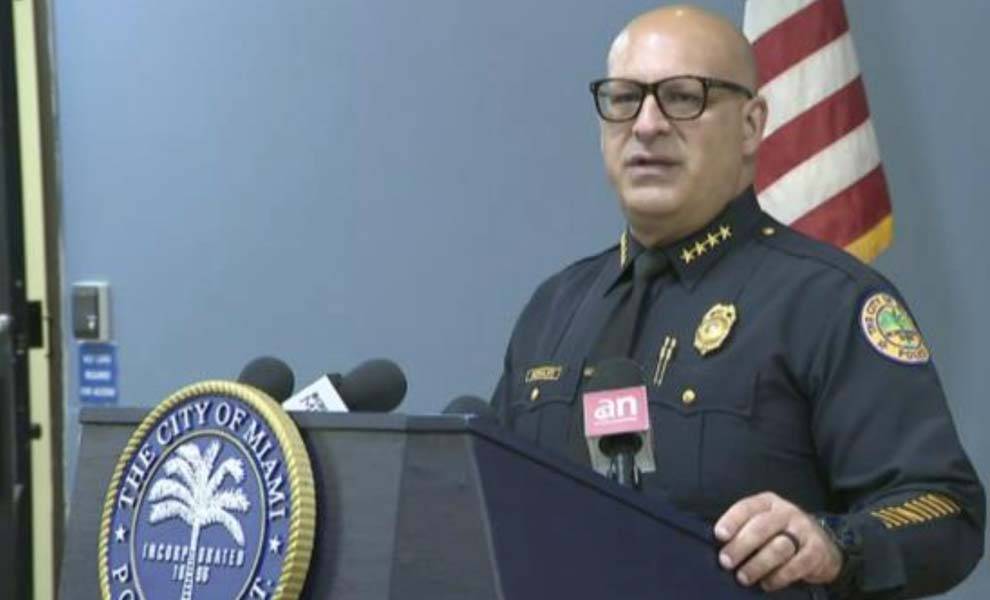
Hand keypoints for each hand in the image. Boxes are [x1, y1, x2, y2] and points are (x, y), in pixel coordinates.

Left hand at [713, 491, 842, 591]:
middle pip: (761, 527)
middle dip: (741, 546)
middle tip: (726, 562)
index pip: (747, 507)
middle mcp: (787, 512)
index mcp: (768, 502)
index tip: (719, 536)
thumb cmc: (780, 534)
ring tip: (743, 578)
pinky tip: (767, 584)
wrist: (822, 544)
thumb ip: (744, 528)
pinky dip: (779, 576)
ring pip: (778, 547)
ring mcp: (804, 530)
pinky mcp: (817, 550)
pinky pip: (796, 565)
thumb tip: (720, 545)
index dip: (732, 521)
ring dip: (758, 565)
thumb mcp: (763, 522)